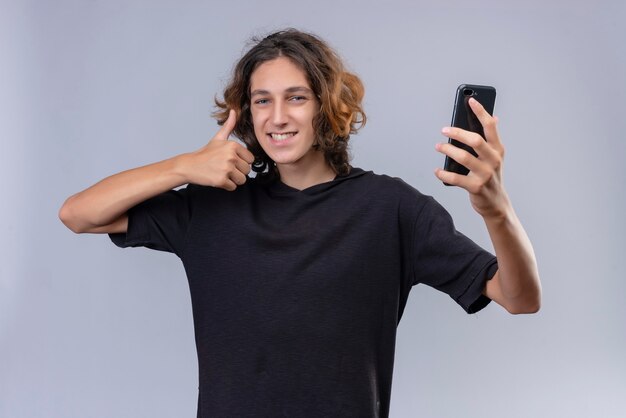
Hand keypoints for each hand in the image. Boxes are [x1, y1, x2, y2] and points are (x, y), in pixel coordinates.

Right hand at [179, 109, 254, 190]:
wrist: (189, 166)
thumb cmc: (206, 153)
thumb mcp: (218, 138)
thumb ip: (229, 126)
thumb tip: (233, 111)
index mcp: (233, 145)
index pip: (251, 160)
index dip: (241, 162)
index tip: (230, 160)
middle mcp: (231, 156)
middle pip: (247, 171)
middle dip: (238, 172)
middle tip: (224, 168)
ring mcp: (226, 169)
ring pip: (242, 180)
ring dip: (233, 180)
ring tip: (222, 173)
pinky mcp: (221, 180)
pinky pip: (233, 187)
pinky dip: (226, 186)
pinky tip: (217, 178)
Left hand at [434, 97, 509, 218]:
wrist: (496, 205)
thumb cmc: (491, 177)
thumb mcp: (495, 158)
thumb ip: (492, 140)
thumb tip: (494, 117)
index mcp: (498, 150)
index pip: (490, 127)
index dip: (481, 112)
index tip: (470, 100)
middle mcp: (494, 160)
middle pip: (475, 140)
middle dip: (458, 132)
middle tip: (444, 129)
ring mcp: (485, 174)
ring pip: (464, 157)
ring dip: (448, 150)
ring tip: (438, 146)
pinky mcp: (476, 187)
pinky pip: (456, 178)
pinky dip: (443, 173)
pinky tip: (437, 170)